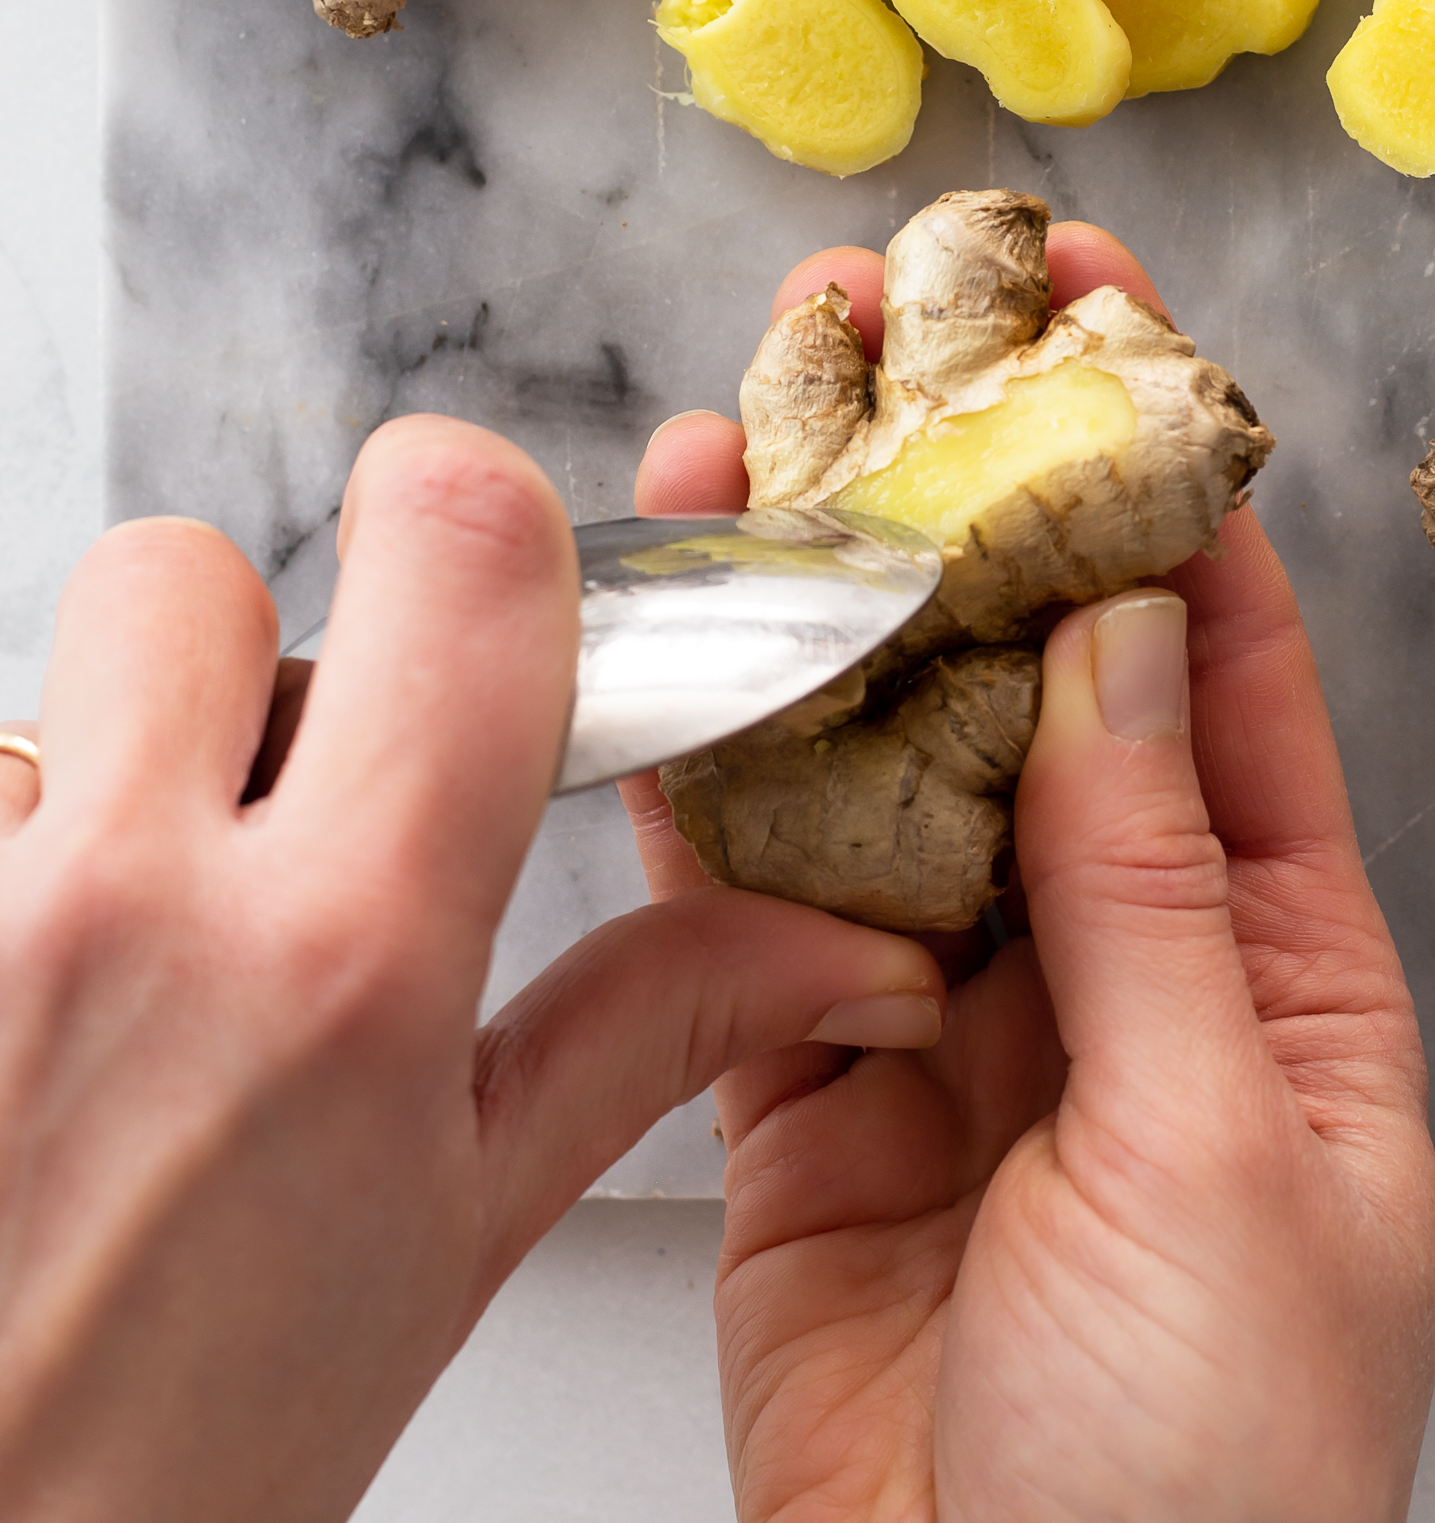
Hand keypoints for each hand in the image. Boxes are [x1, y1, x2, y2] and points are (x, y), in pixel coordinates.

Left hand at [0, 417, 944, 1522]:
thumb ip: (645, 1036)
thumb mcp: (453, 1242)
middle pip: (190, 568)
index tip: (480, 596)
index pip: (453, 541)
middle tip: (272, 809)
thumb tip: (835, 947)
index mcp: (345, 958)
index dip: (480, 524)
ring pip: (44, 689)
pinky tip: (32, 1012)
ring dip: (104, 771)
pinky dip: (7, 866)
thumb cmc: (175, 1465)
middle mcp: (132, 906)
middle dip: (246, 659)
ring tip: (130, 947)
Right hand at [624, 222, 1434, 1522]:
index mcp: (1275, 962)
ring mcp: (945, 1007)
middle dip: (970, 498)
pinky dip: (709, 762)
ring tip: (758, 419)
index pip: (1222, 665)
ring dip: (823, 597)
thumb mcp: (1221, 1150)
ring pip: (876, 756)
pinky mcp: (800, 1075)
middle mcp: (1110, 956)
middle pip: (1026, 677)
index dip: (1166, 480)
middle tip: (904, 318)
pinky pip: (750, 890)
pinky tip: (676, 628)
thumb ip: (1149, 885)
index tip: (1112, 317)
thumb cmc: (1211, 1475)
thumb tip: (1123, 638)